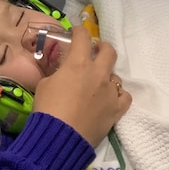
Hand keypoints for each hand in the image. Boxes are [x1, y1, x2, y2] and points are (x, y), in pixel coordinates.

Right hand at [32, 26, 130, 146]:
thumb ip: (57, 74)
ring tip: (98, 82)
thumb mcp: (44, 85)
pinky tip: (110, 98)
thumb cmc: (47, 109)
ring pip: (116, 76)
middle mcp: (98, 74)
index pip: (83, 38)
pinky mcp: (117, 109)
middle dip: (102, 47)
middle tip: (95, 50)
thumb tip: (62, 74)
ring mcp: (110, 92)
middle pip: (109, 51)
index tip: (76, 32)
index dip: (79, 31)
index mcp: (78, 64)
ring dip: (107, 75)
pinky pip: (124, 96)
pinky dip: (118, 95)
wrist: (59, 137)